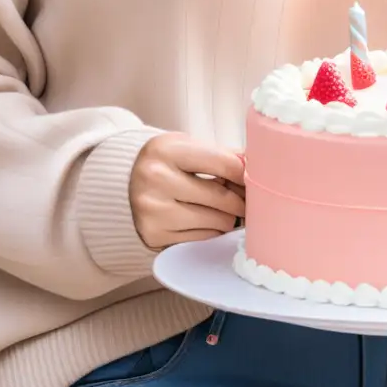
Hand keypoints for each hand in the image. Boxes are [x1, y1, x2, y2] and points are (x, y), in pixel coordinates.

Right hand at [129, 134, 245, 251]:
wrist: (127, 182)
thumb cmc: (167, 162)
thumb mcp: (190, 148)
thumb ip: (224, 156)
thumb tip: (258, 169)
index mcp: (167, 150)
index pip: (224, 164)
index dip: (246, 174)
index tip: (256, 180)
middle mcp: (155, 179)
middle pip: (221, 198)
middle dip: (240, 200)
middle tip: (247, 200)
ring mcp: (153, 210)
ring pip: (216, 222)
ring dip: (228, 217)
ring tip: (225, 208)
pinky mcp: (154, 235)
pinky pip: (203, 238)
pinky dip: (212, 231)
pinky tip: (208, 220)